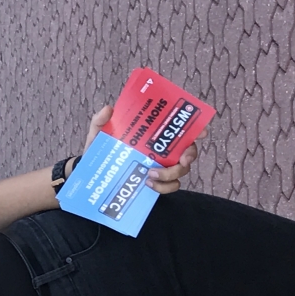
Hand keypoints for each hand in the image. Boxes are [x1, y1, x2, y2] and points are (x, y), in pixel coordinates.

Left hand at [80, 102, 204, 193]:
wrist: (92, 175)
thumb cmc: (99, 151)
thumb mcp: (97, 134)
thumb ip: (100, 121)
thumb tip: (109, 109)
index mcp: (152, 135)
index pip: (179, 129)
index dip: (195, 130)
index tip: (202, 133)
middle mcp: (162, 150)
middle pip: (188, 151)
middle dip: (190, 154)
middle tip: (181, 159)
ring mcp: (161, 167)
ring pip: (182, 170)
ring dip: (171, 173)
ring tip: (151, 173)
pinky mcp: (156, 183)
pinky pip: (171, 186)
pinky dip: (164, 187)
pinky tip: (149, 184)